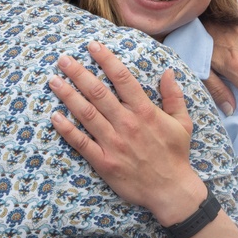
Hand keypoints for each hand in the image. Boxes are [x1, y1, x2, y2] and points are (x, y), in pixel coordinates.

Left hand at [49, 41, 205, 224]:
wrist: (171, 190)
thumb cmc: (176, 155)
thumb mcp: (183, 123)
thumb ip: (174, 96)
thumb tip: (167, 72)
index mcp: (145, 112)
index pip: (123, 79)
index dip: (106, 60)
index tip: (92, 46)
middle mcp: (127, 124)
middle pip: (98, 92)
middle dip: (79, 73)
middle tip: (63, 59)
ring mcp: (114, 143)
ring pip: (86, 114)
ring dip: (68, 95)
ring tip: (53, 81)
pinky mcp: (104, 162)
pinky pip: (81, 143)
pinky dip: (67, 129)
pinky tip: (55, 116)